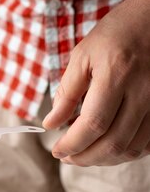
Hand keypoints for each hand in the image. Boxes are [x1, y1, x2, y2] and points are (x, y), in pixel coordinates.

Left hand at [43, 0, 149, 165]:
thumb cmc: (116, 32)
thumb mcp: (83, 55)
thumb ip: (67, 91)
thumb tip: (51, 124)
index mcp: (116, 75)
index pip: (93, 124)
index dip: (73, 144)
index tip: (56, 150)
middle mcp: (142, 91)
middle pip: (114, 143)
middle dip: (86, 158)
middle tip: (67, 157)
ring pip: (133, 148)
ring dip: (105, 159)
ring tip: (84, 154)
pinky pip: (148, 143)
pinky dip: (126, 152)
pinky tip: (109, 148)